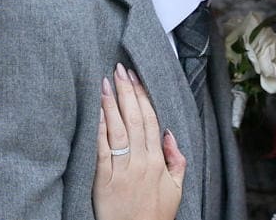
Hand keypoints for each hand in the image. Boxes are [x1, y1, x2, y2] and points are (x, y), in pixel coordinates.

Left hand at [94, 63, 186, 219]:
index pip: (150, 120)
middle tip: (120, 70)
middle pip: (134, 119)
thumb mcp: (177, 189)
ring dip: (112, 103)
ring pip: (118, 130)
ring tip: (106, 82)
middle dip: (127, 91)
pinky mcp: (104, 181)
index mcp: (158, 161)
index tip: (136, 78)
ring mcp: (123, 170)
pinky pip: (103, 150)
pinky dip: (101, 129)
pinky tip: (97, 112)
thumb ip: (177, 160)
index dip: (143, 96)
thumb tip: (170, 134)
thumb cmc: (155, 215)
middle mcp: (142, 161)